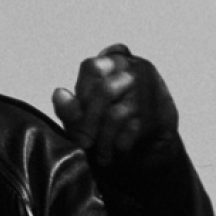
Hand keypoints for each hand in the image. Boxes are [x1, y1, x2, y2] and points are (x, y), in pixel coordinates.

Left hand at [51, 43, 180, 170]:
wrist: (152, 139)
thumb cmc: (113, 121)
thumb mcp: (85, 114)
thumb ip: (70, 107)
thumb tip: (59, 94)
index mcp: (113, 61)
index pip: (91, 67)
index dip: (81, 92)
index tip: (77, 115)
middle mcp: (133, 70)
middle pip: (105, 91)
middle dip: (89, 122)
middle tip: (83, 143)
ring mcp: (147, 91)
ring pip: (116, 115)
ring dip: (104, 140)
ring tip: (100, 155)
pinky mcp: (157, 113)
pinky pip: (132, 130)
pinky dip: (120, 145)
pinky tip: (117, 151)